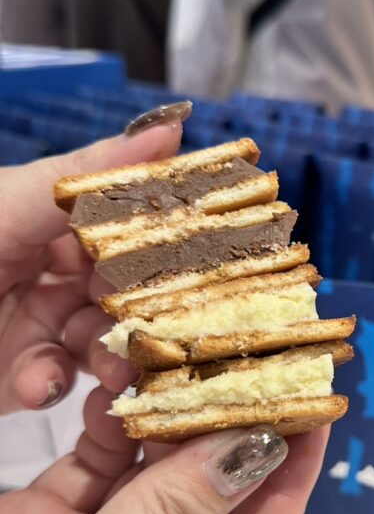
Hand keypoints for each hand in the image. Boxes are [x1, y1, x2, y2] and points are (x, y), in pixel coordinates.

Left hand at [0, 118, 184, 414]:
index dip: (169, 235)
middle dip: (146, 306)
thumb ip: (82, 177)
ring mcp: (32, 321)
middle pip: (125, 284)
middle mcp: (45, 264)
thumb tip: (172, 128)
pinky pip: (59, 379)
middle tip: (166, 322)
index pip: (127, 218)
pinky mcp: (19, 375)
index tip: (214, 252)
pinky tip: (37, 385)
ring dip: (108, 353)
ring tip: (108, 362)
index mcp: (43, 212)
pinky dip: (53, 384)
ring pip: (103, 337)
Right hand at [0, 392, 327, 513]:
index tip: (315, 412)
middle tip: (264, 367)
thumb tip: (248, 454)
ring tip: (201, 362)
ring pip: (155, 484)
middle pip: (211, 513)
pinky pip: (93, 472)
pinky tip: (126, 386)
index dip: (288, 482)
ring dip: (176, 424)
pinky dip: (112, 428)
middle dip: (239, 439)